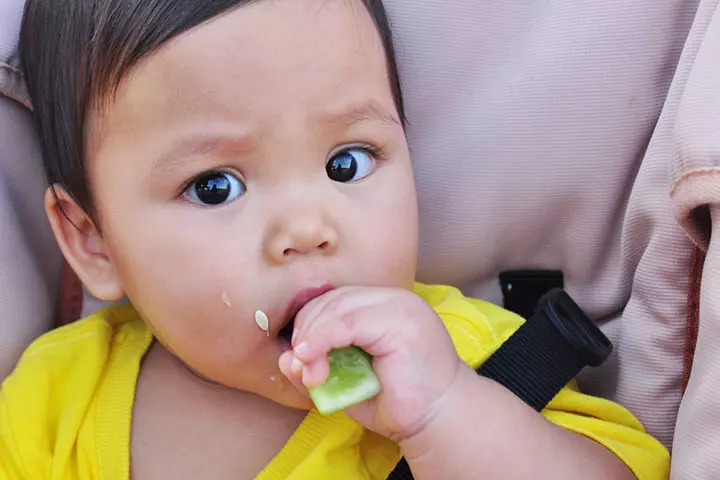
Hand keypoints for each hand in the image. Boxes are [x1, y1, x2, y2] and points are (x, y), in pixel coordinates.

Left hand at [278, 286, 462, 441]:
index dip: (309, 325)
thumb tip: (285, 358)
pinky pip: (347, 321)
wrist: (439, 421)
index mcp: (385, 306)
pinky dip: (322, 340)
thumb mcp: (347, 382)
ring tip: (310, 372)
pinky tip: (313, 361)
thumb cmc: (398, 403)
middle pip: (333, 300)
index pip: (336, 301)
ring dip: (312, 339)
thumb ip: (317, 366)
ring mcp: (400, 307)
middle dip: (307, 332)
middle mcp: (395, 299)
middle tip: (301, 367)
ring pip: (337, 307)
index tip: (299, 358)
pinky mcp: (400, 322)